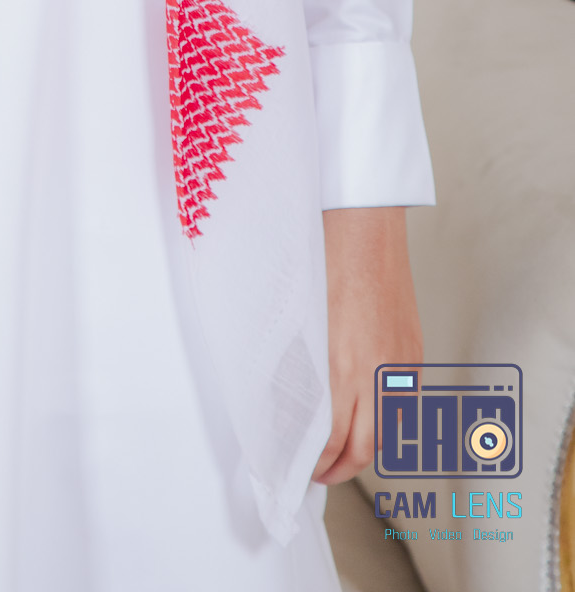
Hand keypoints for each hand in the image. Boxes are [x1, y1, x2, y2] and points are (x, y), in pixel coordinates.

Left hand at [313, 207, 421, 484]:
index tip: (299, 468)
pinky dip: (384, 417)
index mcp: (341, 367)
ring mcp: (400, 363)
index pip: (330, 440)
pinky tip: (365, 412)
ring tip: (339, 450)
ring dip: (364, 446)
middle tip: (319, 474)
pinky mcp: (413, 349)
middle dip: (340, 469)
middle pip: (364, 448)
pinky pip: (402, 400)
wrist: (364, 224)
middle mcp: (376, 372)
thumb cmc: (322, 257)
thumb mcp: (297, 316)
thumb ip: (297, 363)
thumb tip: (284, 398)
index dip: (315, 463)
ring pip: (387, 428)